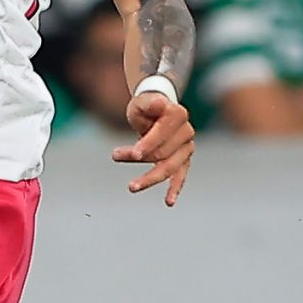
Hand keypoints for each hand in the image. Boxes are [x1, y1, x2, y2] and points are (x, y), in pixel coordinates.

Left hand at [115, 89, 194, 205]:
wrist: (156, 111)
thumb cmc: (146, 106)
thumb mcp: (142, 101)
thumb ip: (150, 103)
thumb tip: (159, 103)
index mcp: (178, 114)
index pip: (162, 133)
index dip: (147, 144)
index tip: (131, 153)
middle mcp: (187, 131)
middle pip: (162, 152)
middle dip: (139, 157)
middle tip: (114, 155)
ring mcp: (187, 147)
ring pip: (169, 167)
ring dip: (150, 178)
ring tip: (132, 187)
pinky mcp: (184, 160)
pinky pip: (180, 176)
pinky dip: (175, 189)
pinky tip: (169, 202)